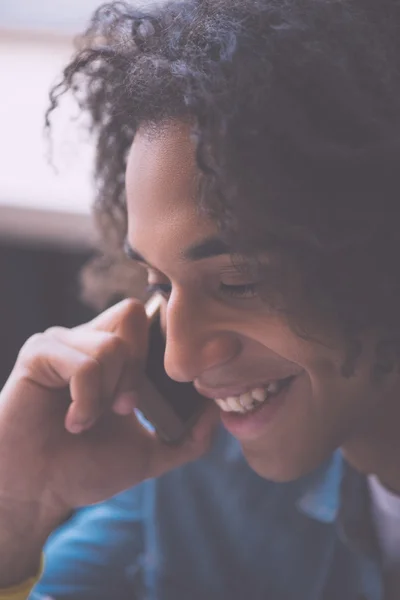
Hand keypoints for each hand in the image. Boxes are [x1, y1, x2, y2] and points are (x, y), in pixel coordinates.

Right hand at [0, 298, 216, 535]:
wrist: (39, 491)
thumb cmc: (85, 468)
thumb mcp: (148, 456)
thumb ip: (186, 439)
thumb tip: (218, 414)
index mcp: (114, 355)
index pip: (148, 317)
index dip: (166, 341)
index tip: (173, 381)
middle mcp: (88, 340)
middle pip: (132, 315)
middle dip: (137, 369)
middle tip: (125, 408)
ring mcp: (62, 343)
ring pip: (111, 346)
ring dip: (109, 393)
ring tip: (90, 420)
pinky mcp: (39, 354)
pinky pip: (82, 363)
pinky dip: (87, 400)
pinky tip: (73, 421)